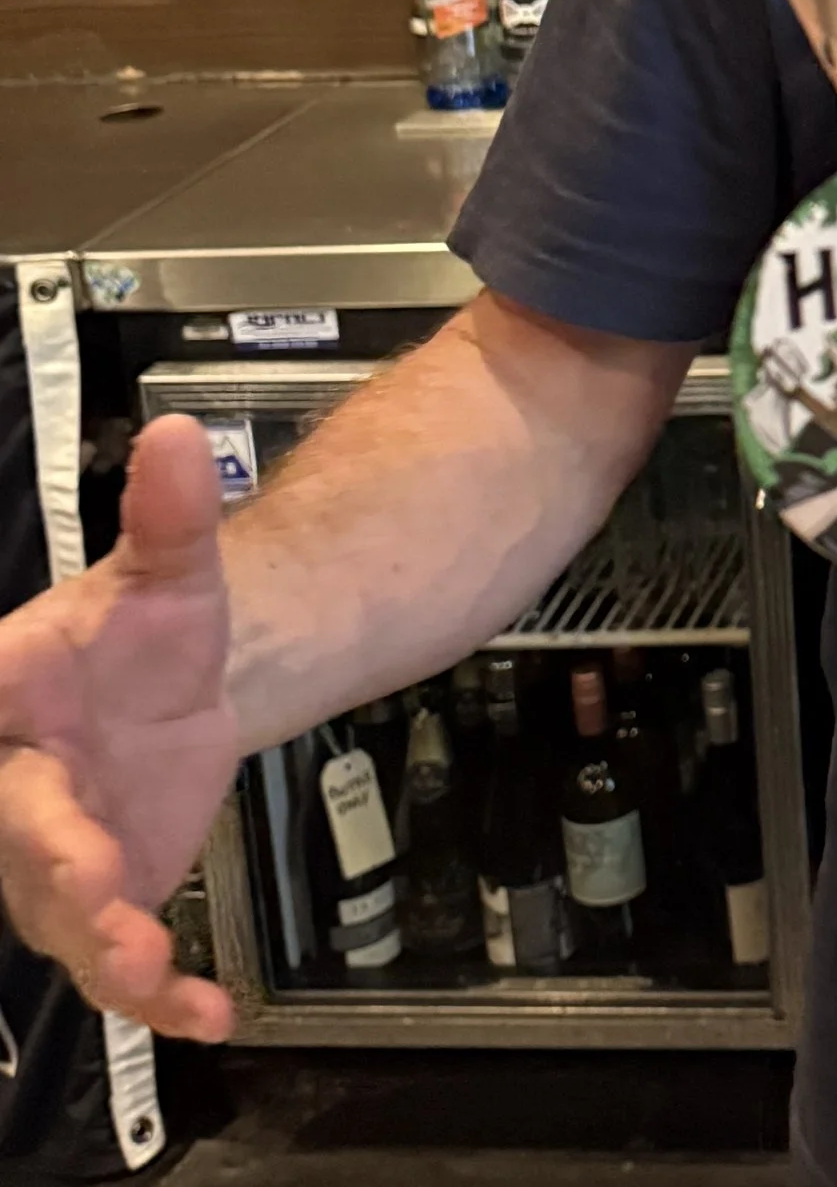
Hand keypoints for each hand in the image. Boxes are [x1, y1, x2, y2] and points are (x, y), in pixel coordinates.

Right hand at [0, 418, 239, 1042]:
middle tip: (92, 886)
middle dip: (52, 863)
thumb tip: (180, 436)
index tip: (0, 756)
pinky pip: (112, 960)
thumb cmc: (144, 631)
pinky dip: (154, 994)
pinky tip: (204, 1013)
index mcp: (6, 693)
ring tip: (151, 972)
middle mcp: (7, 784)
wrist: (174, 687)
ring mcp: (46, 855)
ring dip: (104, 949)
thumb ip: (172, 517)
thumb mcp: (172, 574)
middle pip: (18, 830)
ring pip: (57, 912)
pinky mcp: (97, 903)